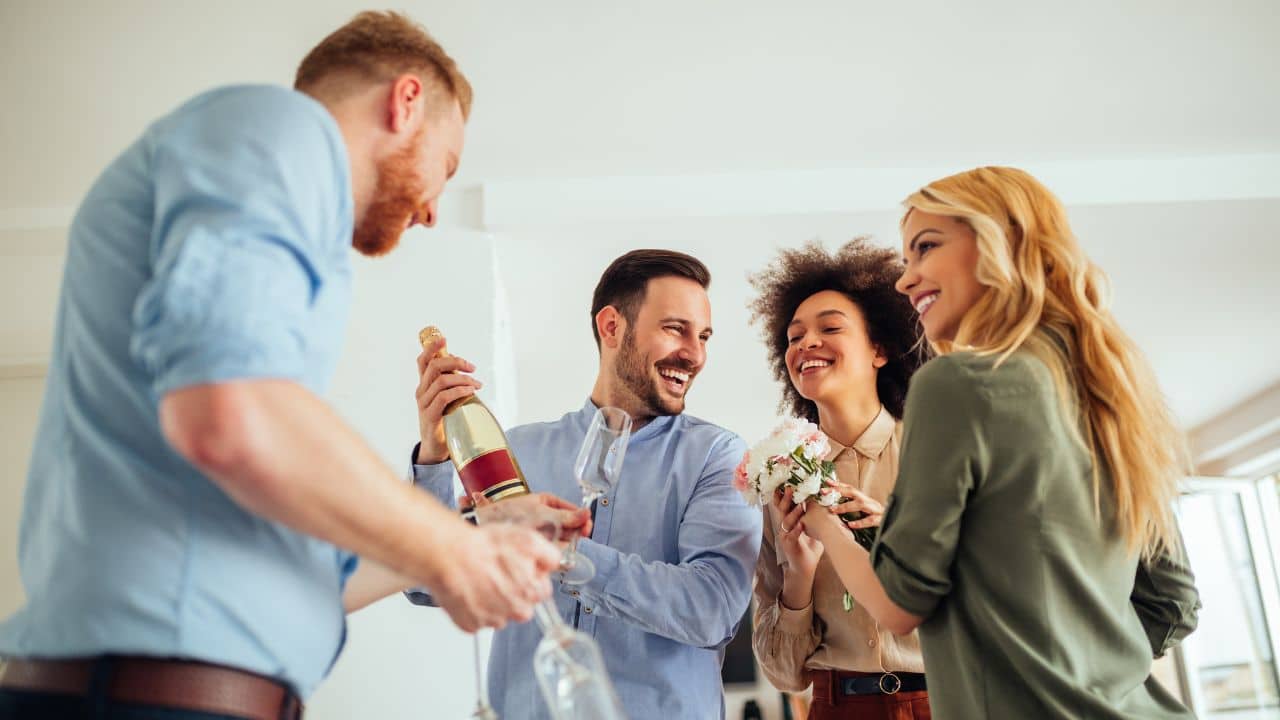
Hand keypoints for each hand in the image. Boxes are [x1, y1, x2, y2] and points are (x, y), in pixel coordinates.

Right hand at [415, 335, 482, 463]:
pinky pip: (443, 398)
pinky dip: (459, 391)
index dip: (431, 347)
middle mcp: (421, 392)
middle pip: (434, 366)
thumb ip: (451, 383)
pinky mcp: (430, 417)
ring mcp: (424, 404)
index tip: (444, 339)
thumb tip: (463, 366)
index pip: (423, 361)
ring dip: (463, 379)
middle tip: (472, 367)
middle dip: (455, 361)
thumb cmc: (444, 421)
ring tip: (477, 384)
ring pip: (441, 381)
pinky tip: (470, 391)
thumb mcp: (446, 399)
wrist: (435, 449)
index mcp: (424, 385)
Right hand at [428, 523, 560, 631]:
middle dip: (512, 592)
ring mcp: (492, 621)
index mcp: (533, 592)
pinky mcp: (470, 625)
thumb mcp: (528, 540)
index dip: (530, 576)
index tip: (518, 567)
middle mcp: (515, 612)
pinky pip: (475, 620)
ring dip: (492, 601)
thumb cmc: (486, 548)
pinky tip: (468, 591)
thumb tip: (554, 565)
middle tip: (497, 573)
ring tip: (479, 580)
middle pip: (520, 606)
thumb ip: (549, 556)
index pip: (541, 591)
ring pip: (498, 614)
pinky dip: (472, 608)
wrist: (451, 557)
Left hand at [471, 491, 592, 540]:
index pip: (569, 509)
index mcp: (546, 502)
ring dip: (568, 540)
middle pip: (567, 523)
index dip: (579, 516)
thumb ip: (566, 516)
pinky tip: (560, 552)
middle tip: (583, 534)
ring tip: (573, 543)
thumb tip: (586, 513)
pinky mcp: (534, 543)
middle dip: (576, 529)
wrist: (485, 523)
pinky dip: (556, 550)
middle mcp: (544, 515)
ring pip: (560, 536)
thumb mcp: (543, 514)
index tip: (587, 524)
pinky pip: (550, 546)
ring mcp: (539, 529)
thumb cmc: (510, 513)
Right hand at [770, 486, 822, 609]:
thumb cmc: (810, 546)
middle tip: (790, 488)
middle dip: (785, 498)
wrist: (805, 567)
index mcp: (790, 520)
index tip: (787, 481)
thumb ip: (814, 515)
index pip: (785, 504)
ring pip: (786, 521)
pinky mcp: (788, 546)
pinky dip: (796, 530)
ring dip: (793, 513)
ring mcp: (785, 536)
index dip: (785, 494)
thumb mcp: (812, 527)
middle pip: (782, 509)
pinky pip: (791, 536)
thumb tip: (824, 499)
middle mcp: (784, 526)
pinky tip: (801, 525)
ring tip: (799, 506)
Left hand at [825, 482, 884, 529]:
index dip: (838, 484)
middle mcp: (869, 502)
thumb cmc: (877, 519)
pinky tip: (851, 525)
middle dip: (838, 490)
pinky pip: (870, 520)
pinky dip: (860, 522)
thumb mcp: (865, 512)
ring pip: (861, 504)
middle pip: (853, 492)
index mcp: (865, 499)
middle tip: (824, 491)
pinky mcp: (881, 520)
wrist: (896, 524)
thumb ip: (852, 508)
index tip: (827, 481)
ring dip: (845, 506)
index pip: (850, 489)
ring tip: (833, 509)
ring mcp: (876, 510)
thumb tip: (834, 508)